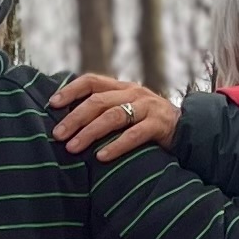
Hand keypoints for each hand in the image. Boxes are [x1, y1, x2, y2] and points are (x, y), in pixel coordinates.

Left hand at [48, 71, 178, 157]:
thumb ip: (104, 110)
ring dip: (90, 133)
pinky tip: (101, 157)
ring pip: (113, 117)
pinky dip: (116, 146)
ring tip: (72, 148)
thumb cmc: (147, 123)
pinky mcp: (159, 125)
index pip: (91, 81)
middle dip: (74, 118)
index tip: (52, 104)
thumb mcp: (127, 110)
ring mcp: (148, 107)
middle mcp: (133, 93)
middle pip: (98, 102)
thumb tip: (66, 122)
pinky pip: (134, 135)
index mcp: (121, 87)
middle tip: (57, 135)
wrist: (187, 129)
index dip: (70, 90)